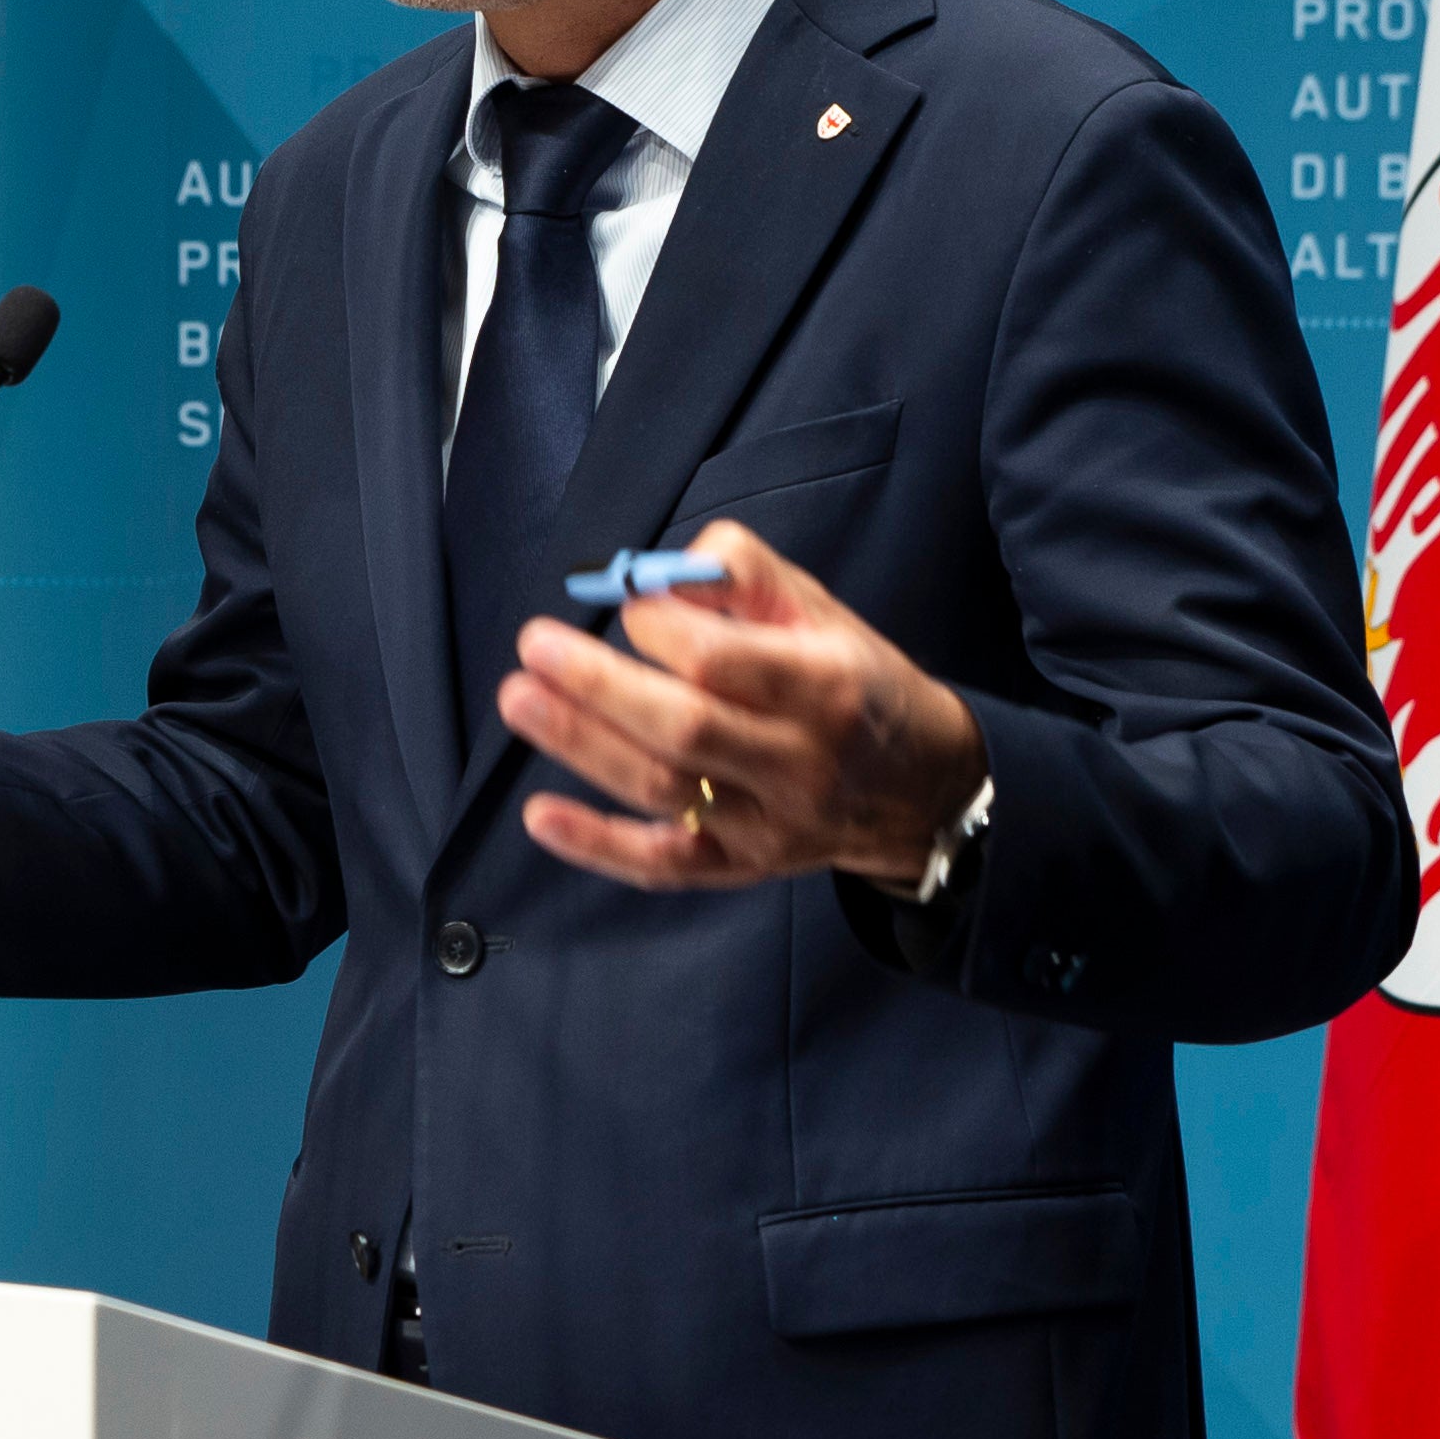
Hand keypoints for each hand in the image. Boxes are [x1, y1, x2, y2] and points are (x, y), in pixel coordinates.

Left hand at [497, 520, 986, 894]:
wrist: (921, 790)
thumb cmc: (854, 684)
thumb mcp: (820, 611)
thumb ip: (743, 576)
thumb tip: (659, 572)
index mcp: (824, 685)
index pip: (725, 661)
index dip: (660, 627)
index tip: (629, 604)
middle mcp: (798, 762)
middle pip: (684, 727)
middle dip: (598, 685)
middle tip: (534, 645)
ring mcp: (768, 824)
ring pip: (663, 790)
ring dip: (581, 745)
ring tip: (519, 700)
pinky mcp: (740, 866)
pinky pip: (662, 865)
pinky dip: (596, 845)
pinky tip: (539, 816)